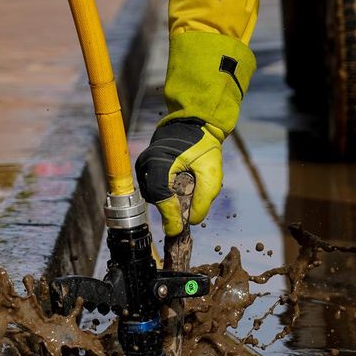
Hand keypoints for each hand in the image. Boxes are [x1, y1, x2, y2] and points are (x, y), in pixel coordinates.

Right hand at [135, 119, 222, 236]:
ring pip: (156, 196)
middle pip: (157, 198)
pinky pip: (156, 189)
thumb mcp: (211, 173)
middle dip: (173, 208)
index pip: (161, 195)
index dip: (169, 215)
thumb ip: (203, 199)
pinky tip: (183, 186)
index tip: (178, 231)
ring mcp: (144, 167)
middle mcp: (146, 164)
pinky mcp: (146, 170)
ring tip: (190, 190)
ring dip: (172, 200)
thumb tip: (191, 221)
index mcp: (159, 161)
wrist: (194, 125)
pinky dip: (169, 193)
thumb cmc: (204, 145)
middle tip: (190, 211)